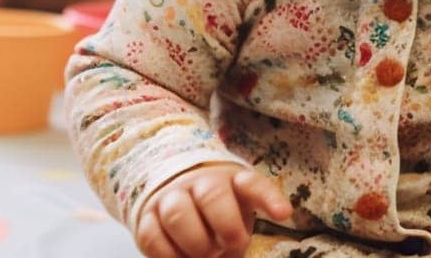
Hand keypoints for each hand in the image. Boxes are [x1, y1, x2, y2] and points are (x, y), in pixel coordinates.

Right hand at [137, 163, 291, 257]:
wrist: (174, 193)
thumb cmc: (218, 211)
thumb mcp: (238, 213)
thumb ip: (241, 230)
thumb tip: (240, 248)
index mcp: (232, 180)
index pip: (253, 184)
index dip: (269, 198)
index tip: (283, 214)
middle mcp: (200, 182)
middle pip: (212, 195)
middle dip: (226, 226)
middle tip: (230, 246)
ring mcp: (172, 196)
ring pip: (177, 214)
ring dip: (194, 243)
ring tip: (204, 255)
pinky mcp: (147, 216)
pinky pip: (152, 236)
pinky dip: (169, 255)